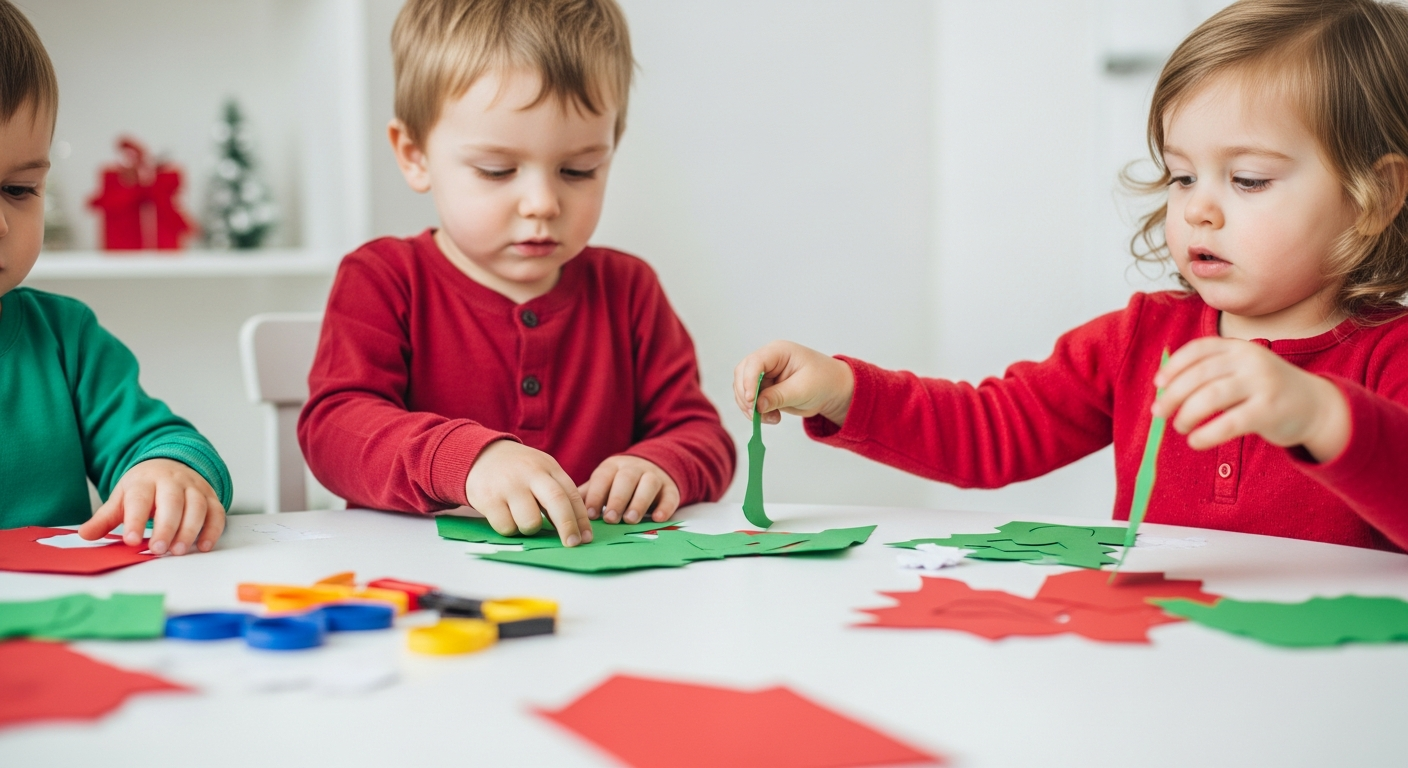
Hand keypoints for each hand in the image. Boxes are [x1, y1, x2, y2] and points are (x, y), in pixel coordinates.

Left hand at [78, 458, 224, 554]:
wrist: (170, 465)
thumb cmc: (145, 487)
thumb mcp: (122, 497)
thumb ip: (106, 518)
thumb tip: (85, 534)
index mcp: (145, 481)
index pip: (141, 499)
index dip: (136, 520)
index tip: (131, 541)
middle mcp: (172, 481)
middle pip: (172, 502)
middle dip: (166, 527)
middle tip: (158, 549)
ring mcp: (194, 488)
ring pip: (197, 506)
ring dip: (190, 530)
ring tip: (179, 551)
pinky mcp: (210, 497)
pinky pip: (216, 512)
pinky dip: (213, 530)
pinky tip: (203, 545)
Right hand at [464, 440, 592, 545]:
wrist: (479, 455)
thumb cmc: (517, 470)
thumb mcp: (540, 472)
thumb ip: (557, 493)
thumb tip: (575, 527)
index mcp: (548, 467)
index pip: (570, 494)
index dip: (581, 519)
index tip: (586, 538)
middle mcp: (530, 474)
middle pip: (557, 502)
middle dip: (567, 527)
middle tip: (572, 544)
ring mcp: (509, 485)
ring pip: (530, 522)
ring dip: (530, 528)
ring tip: (522, 517)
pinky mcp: (489, 498)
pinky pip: (507, 527)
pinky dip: (509, 528)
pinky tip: (504, 515)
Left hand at [578, 455, 679, 523]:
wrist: (654, 466)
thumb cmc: (620, 482)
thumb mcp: (604, 482)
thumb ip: (588, 494)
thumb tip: (565, 509)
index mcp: (613, 467)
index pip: (603, 477)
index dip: (596, 495)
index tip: (590, 514)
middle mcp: (634, 468)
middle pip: (626, 479)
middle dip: (617, 499)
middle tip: (610, 519)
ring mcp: (654, 476)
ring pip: (648, 484)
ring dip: (639, 502)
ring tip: (630, 520)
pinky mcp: (670, 487)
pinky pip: (670, 495)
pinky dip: (665, 507)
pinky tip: (657, 519)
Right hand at [733, 341, 854, 425]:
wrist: (833, 390)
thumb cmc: (824, 381)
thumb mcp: (803, 389)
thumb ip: (778, 396)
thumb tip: (757, 405)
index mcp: (778, 352)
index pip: (754, 362)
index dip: (748, 381)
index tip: (751, 401)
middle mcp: (768, 361)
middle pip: (743, 375)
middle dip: (746, 396)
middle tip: (755, 415)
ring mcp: (764, 374)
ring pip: (743, 389)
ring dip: (751, 407)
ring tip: (772, 418)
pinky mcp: (765, 388)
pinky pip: (751, 400)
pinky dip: (757, 412)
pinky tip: (773, 418)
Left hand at [1153, 337, 1349, 460]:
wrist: (1315, 406)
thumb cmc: (1265, 390)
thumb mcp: (1242, 371)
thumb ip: (1211, 373)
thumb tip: (1164, 391)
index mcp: (1239, 347)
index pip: (1199, 349)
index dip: (1174, 366)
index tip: (1158, 383)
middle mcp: (1250, 361)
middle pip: (1199, 375)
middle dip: (1173, 395)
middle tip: (1159, 412)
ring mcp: (1262, 384)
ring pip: (1210, 397)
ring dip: (1187, 414)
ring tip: (1179, 427)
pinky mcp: (1269, 411)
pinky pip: (1229, 423)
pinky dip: (1206, 434)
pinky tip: (1195, 441)